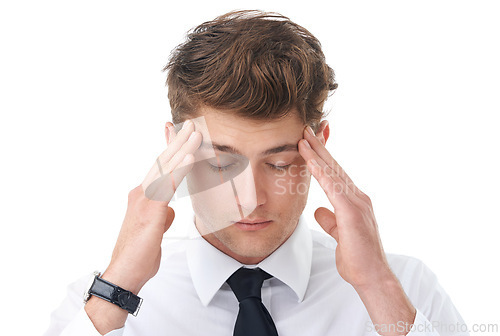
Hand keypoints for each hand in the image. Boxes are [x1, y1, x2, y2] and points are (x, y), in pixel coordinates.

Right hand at [85, 119, 200, 333]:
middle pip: (163, 161)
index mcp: (143, 196)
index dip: (172, 150)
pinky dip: (179, 169)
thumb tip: (169, 210)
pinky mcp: (150, 210)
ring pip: (165, 168)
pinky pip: (168, 185)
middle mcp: (141, 193)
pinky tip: (190, 156)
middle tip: (193, 124)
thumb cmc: (139, 254)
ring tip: (196, 132)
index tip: (182, 134)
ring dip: (182, 148)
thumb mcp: (155, 230)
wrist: (124, 274)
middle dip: (179, 141)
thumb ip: (161, 215)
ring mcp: (144, 200)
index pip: (160, 168)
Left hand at [298, 123, 414, 334]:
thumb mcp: (338, 234)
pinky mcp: (352, 211)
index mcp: (353, 202)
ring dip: (317, 153)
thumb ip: (330, 220)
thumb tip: (319, 210)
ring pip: (333, 172)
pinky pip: (333, 187)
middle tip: (306, 129)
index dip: (321, 158)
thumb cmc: (358, 258)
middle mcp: (357, 197)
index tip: (309, 143)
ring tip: (303, 137)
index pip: (334, 175)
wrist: (372, 276)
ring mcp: (357, 203)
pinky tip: (311, 159)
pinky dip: (321, 171)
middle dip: (319, 147)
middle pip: (334, 167)